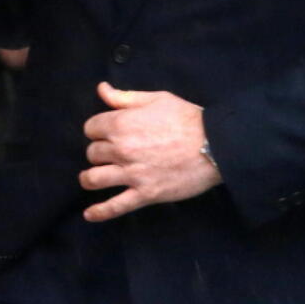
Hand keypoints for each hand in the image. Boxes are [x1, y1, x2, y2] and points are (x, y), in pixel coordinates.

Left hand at [80, 81, 220, 222]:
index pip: (91, 129)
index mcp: (120, 124)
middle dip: (99, 152)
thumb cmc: (185, 118)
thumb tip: (101, 89)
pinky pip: (116, 206)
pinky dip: (100, 212)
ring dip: (90, 178)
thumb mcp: (154, 98)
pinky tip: (89, 215)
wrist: (215, 145)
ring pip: (95, 178)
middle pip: (93, 153)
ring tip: (90, 178)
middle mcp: (121, 149)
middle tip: (110, 153)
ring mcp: (132, 174)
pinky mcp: (146, 194)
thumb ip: (124, 97)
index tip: (105, 133)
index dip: (97, 130)